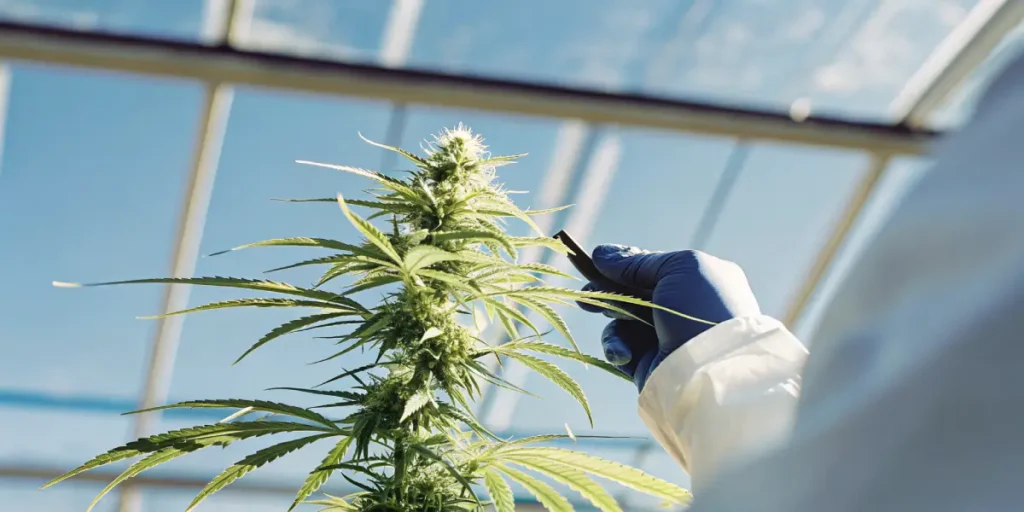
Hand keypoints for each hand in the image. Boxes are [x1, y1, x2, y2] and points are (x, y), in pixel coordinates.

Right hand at [578, 245, 760, 390]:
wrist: (712, 370)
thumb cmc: (703, 310)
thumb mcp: (677, 269)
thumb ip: (638, 261)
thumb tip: (601, 253)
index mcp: (697, 280)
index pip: (651, 268)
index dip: (623, 265)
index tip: (594, 262)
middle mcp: (682, 307)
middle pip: (632, 292)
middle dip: (607, 290)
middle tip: (586, 294)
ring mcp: (665, 337)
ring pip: (622, 319)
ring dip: (613, 317)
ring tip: (617, 324)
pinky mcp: (649, 364)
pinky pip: (621, 348)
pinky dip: (617, 347)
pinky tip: (625, 353)